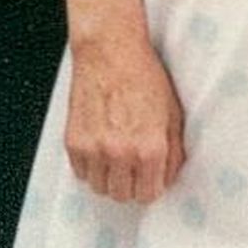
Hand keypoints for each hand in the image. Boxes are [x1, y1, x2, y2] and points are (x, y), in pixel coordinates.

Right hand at [65, 30, 185, 203]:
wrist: (110, 51)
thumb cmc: (143, 76)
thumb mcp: (172, 112)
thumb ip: (174, 149)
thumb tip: (170, 175)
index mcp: (149, 148)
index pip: (149, 194)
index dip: (151, 185)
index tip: (150, 176)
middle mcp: (121, 153)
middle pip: (123, 196)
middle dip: (130, 184)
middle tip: (133, 166)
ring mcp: (94, 149)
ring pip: (100, 188)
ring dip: (109, 177)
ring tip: (116, 156)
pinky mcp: (73, 142)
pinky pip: (81, 173)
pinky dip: (90, 166)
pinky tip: (100, 147)